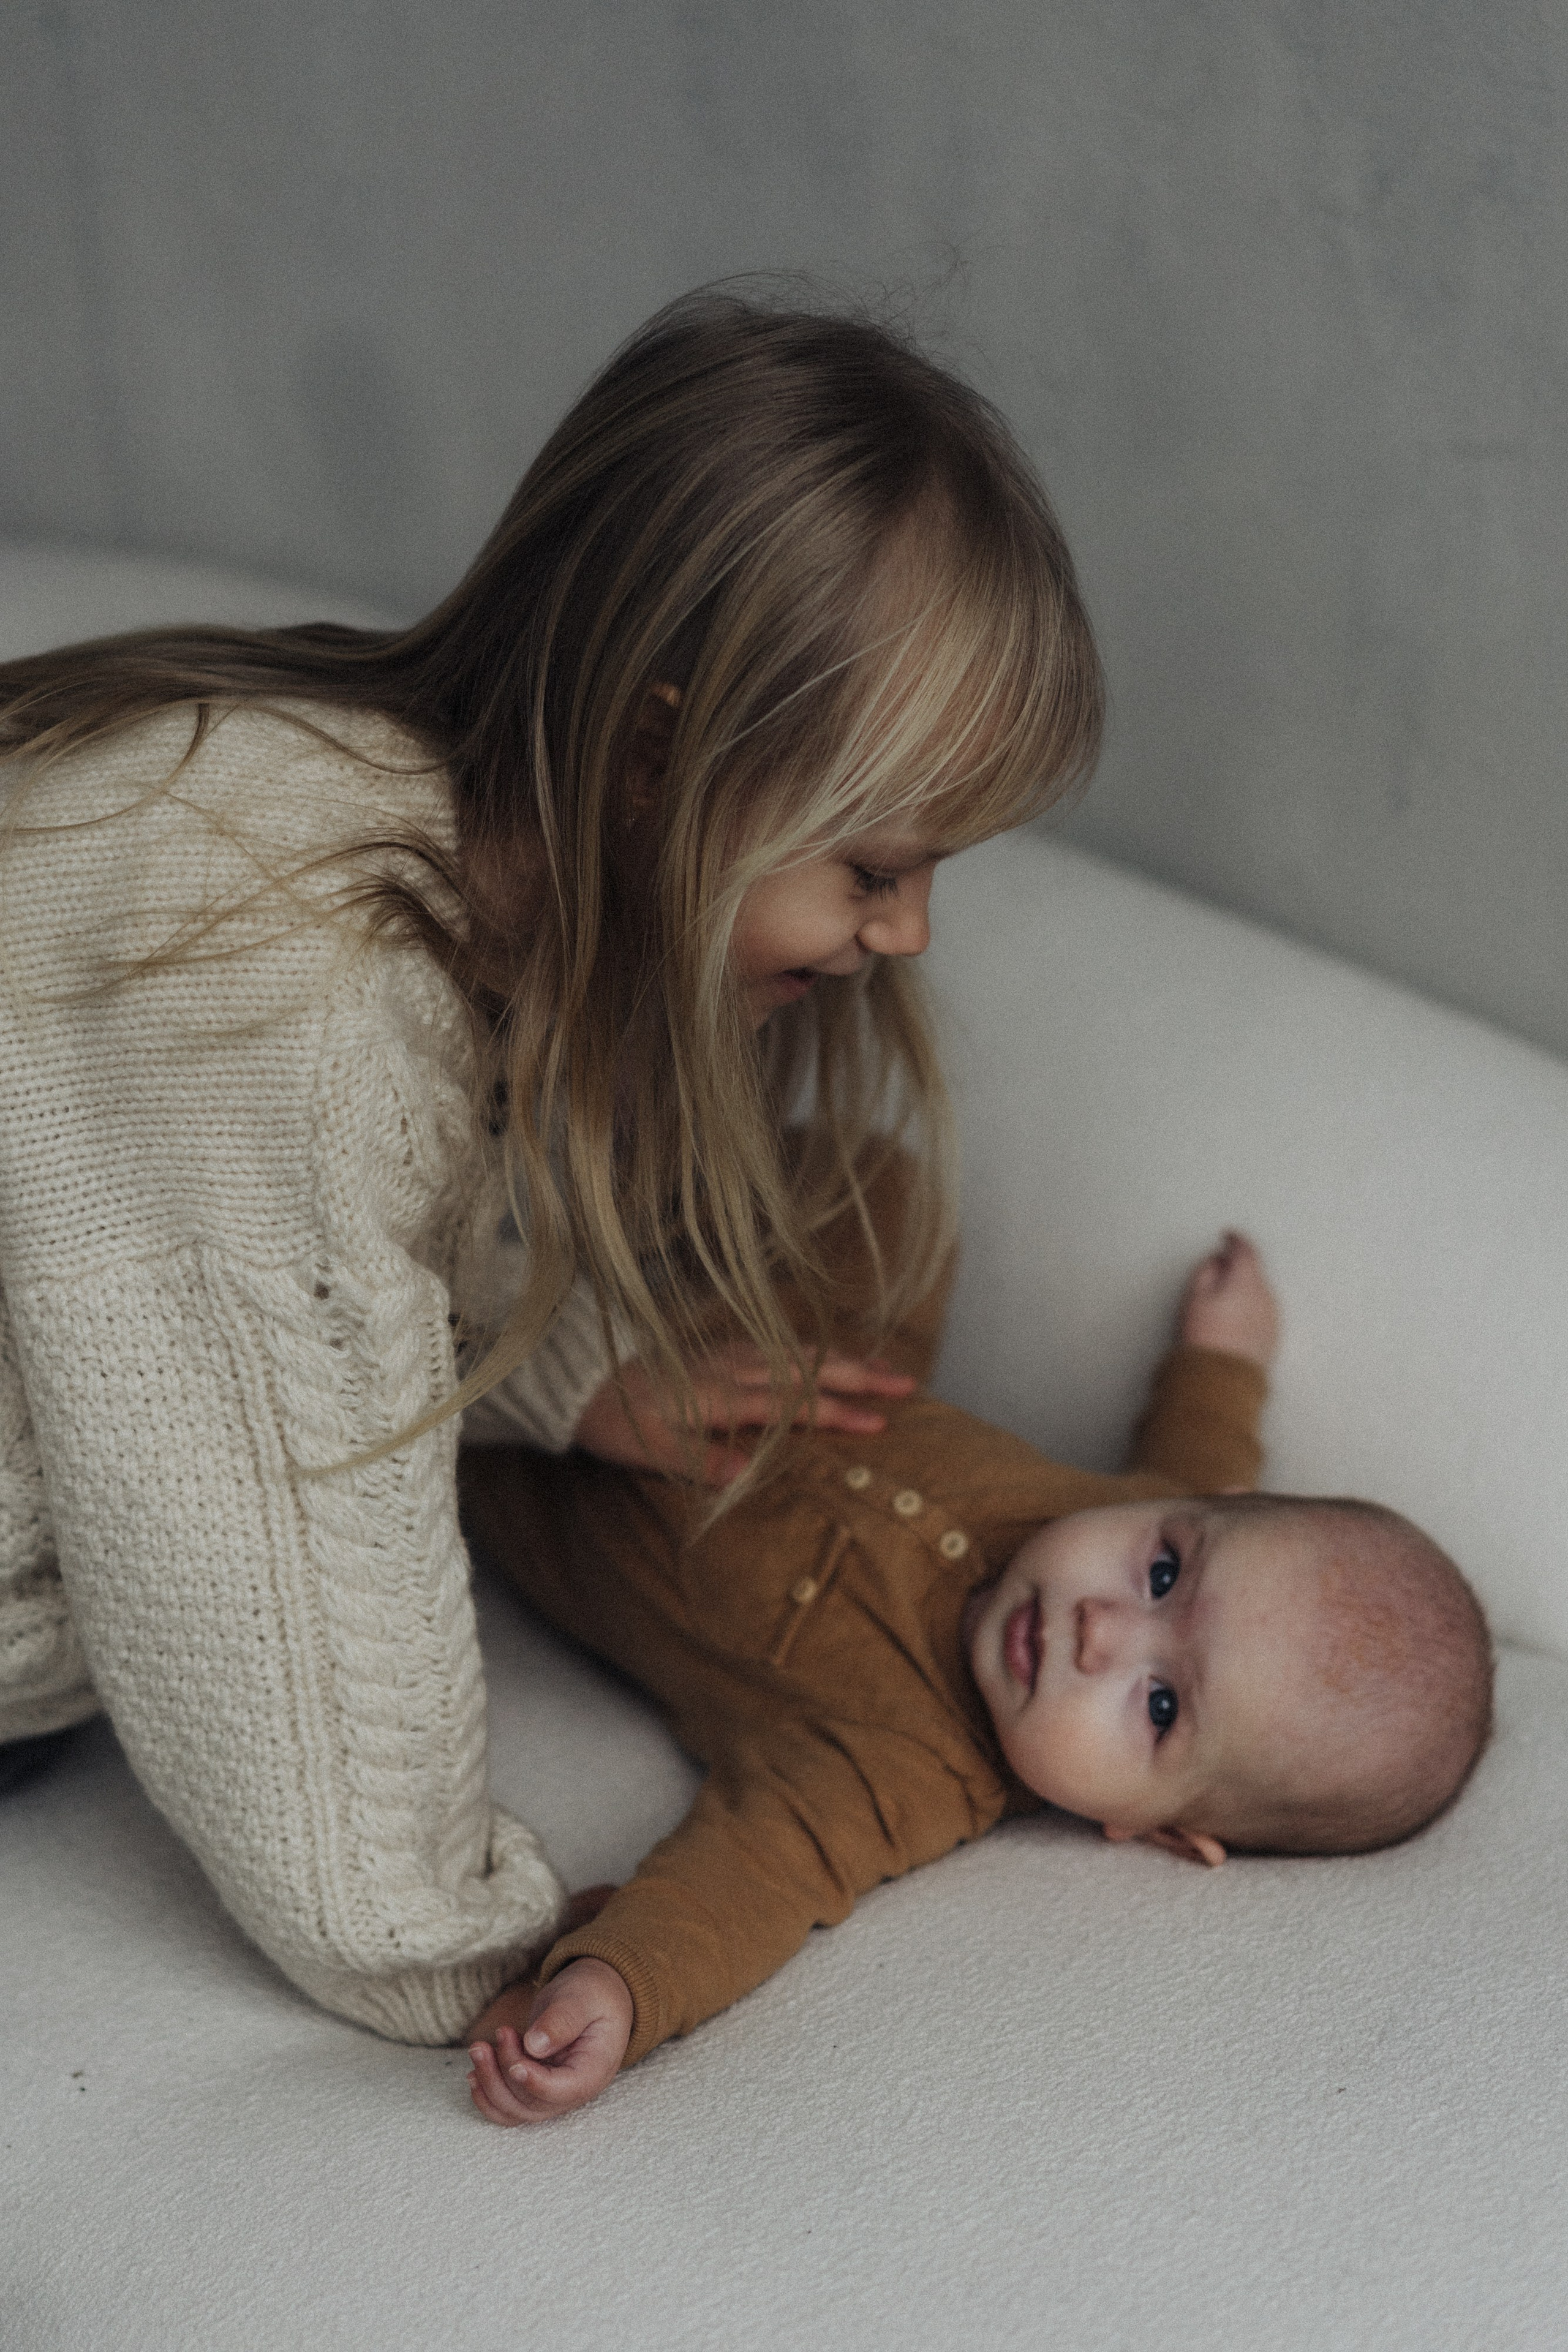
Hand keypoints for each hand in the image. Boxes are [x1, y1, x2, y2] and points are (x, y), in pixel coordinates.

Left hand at [467, 1958, 632, 2126]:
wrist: (592, 1996)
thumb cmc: (592, 1994)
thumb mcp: (583, 1998)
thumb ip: (562, 2020)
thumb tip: (535, 2045)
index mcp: (593, 2071)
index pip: (561, 2092)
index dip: (533, 2082)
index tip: (514, 2064)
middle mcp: (572, 2091)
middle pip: (532, 2104)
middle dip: (504, 2074)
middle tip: (499, 2032)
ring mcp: (552, 2093)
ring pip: (515, 2109)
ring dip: (490, 2084)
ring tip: (479, 2048)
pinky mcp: (534, 2087)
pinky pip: (508, 2106)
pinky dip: (487, 2096)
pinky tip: (474, 2073)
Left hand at [572, 1342, 914, 1484]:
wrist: (577, 1375)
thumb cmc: (613, 1417)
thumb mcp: (650, 1447)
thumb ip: (700, 1458)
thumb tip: (746, 1474)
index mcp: (722, 1393)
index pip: (793, 1403)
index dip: (838, 1412)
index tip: (880, 1423)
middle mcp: (732, 1366)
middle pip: (809, 1367)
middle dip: (861, 1374)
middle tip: (908, 1383)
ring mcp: (727, 1352)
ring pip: (798, 1351)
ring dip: (845, 1358)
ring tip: (886, 1367)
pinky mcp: (718, 1347)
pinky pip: (777, 1343)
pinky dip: (813, 1348)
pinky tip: (826, 1353)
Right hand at [1178, 1231, 1278, 1367]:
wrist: (1222, 1378)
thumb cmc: (1206, 1338)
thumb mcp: (1194, 1297)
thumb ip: (1206, 1270)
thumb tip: (1216, 1261)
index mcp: (1247, 1282)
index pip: (1246, 1251)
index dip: (1236, 1240)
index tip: (1229, 1236)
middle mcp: (1265, 1296)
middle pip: (1253, 1272)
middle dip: (1238, 1267)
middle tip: (1220, 1268)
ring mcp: (1271, 1317)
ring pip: (1258, 1293)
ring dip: (1243, 1290)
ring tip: (1221, 1302)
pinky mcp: (1272, 1335)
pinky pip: (1261, 1312)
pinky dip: (1249, 1308)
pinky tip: (1232, 1320)